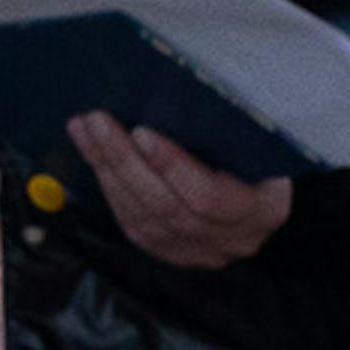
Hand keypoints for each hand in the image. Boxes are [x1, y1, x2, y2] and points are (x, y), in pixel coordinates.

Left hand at [73, 114, 294, 269]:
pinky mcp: (172, 252)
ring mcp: (200, 251)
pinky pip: (133, 225)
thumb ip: (227, 131)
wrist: (264, 188)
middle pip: (167, 208)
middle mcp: (232, 239)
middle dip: (124, 161)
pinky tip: (95, 157)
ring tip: (85, 131)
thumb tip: (174, 97)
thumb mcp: (260, 140)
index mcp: (263, 209)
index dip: (172, 167)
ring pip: (143, 218)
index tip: (142, 132)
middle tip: (97, 122)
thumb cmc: (262, 152)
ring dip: (107, 171)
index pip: (209, 198)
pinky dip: (111, 188)